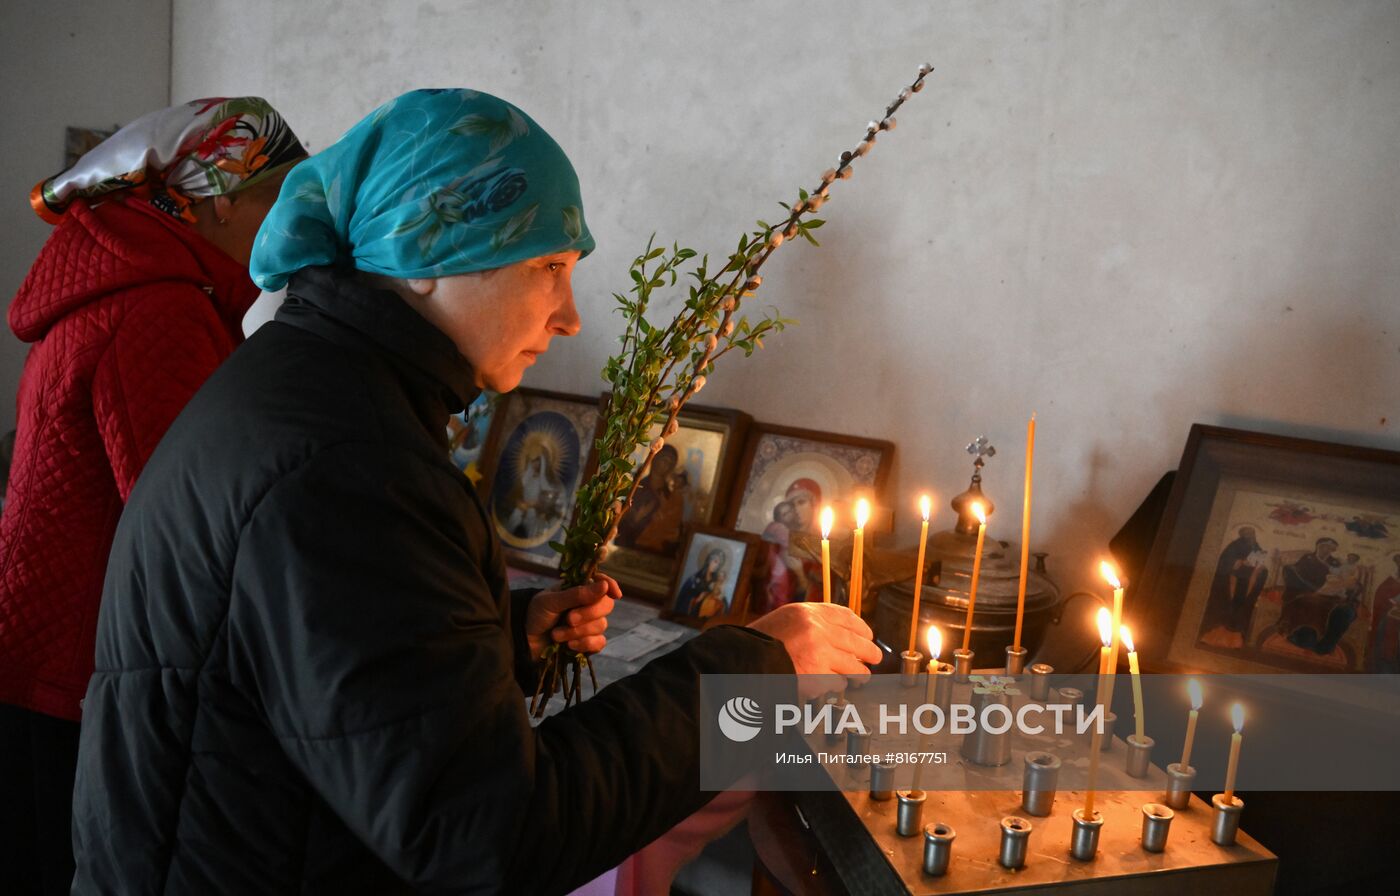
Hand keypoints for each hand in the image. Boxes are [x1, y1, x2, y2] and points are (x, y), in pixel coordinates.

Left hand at [525, 574, 620, 661]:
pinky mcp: (588, 642)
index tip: (615, 594)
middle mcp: (588, 605)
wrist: (525, 641)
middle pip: (606, 605)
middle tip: (569, 619)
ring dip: (577, 632)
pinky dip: (584, 644)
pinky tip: (569, 646)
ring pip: (601, 626)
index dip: (611, 586)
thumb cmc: (536, 614)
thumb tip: (604, 585)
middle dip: (588, 613)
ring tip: (556, 635)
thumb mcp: (551, 601)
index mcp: (579, 589)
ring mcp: (589, 624)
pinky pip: (599, 642)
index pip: (602, 582)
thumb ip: (577, 594)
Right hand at [747, 602, 881, 696]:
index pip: (847, 617)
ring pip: (854, 666)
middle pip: (858, 642)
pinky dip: (837, 686)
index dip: (862, 628)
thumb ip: (811, 622)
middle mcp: (816, 630)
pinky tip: (832, 685)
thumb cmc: (761, 644)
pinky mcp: (817, 678)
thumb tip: (841, 632)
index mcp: (808, 613)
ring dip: (860, 674)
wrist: (744, 664)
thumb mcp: (785, 620)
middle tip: (875, 658)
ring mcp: (819, 655)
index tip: (867, 635)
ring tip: (861, 678)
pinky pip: (839, 683)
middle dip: (871, 652)